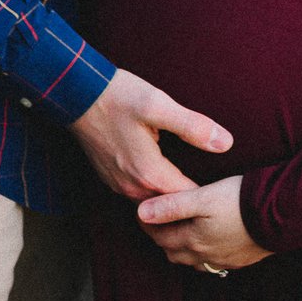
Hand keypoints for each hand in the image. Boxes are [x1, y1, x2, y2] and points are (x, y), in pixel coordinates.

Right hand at [70, 68, 232, 200]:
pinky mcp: (110, 177)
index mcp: (148, 173)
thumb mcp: (159, 105)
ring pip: (152, 203)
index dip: (207, 196)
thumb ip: (192, 126)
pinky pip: (138, 194)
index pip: (187, 199)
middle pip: (169, 207)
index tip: (226, 191)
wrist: (75, 93)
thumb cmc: (118, 96)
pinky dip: (154, 194)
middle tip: (216, 198)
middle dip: (191, 205)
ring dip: (171, 200)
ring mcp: (117, 184)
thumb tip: (225, 143)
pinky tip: (167, 181)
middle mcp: (131, 186)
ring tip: (196, 195)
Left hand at [137, 176, 271, 272]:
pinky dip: (205, 252)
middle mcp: (206, 255)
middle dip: (163, 238)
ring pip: (194, 260)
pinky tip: (211, 241)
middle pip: (174, 252)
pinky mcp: (242, 259)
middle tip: (158, 221)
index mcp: (193, 240)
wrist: (283, 213)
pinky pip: (215, 261)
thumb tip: (141, 212)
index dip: (147, 224)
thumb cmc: (240, 201)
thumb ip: (172, 206)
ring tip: (182, 231)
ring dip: (184, 248)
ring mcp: (225, 260)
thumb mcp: (203, 197)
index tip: (140, 211)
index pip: (160, 237)